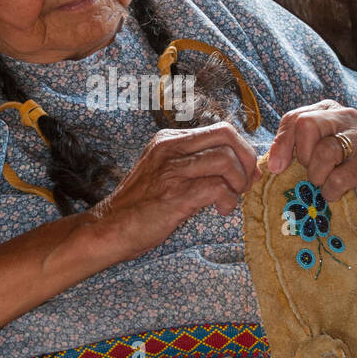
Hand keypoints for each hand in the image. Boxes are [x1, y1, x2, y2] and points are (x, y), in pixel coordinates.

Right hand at [91, 121, 262, 262]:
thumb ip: (196, 164)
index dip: (242, 149)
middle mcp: (170, 147)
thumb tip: (242, 167)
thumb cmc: (141, 205)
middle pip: (227, 135)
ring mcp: (171, 170)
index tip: (246, 172)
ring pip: (226, 160)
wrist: (109, 228)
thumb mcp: (165, 172)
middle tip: (244, 184)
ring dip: (239, 182)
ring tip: (229, 198)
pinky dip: (228, 200)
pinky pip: (218, 187)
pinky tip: (220, 210)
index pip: (221, 129)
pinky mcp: (175, 194)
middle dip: (247, 160)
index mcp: (169, 139)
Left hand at [267, 99, 356, 218]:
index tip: (276, 167)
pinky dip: (331, 191)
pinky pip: (339, 177)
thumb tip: (271, 164)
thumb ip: (291, 151)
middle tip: (311, 172)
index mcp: (328, 110)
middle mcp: (347, 116)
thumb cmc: (338, 171)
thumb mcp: (310, 157)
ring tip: (324, 183)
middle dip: (302, 156)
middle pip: (306, 124)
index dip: (282, 143)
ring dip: (317, 176)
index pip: (294, 117)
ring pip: (324, 151)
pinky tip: (337, 192)